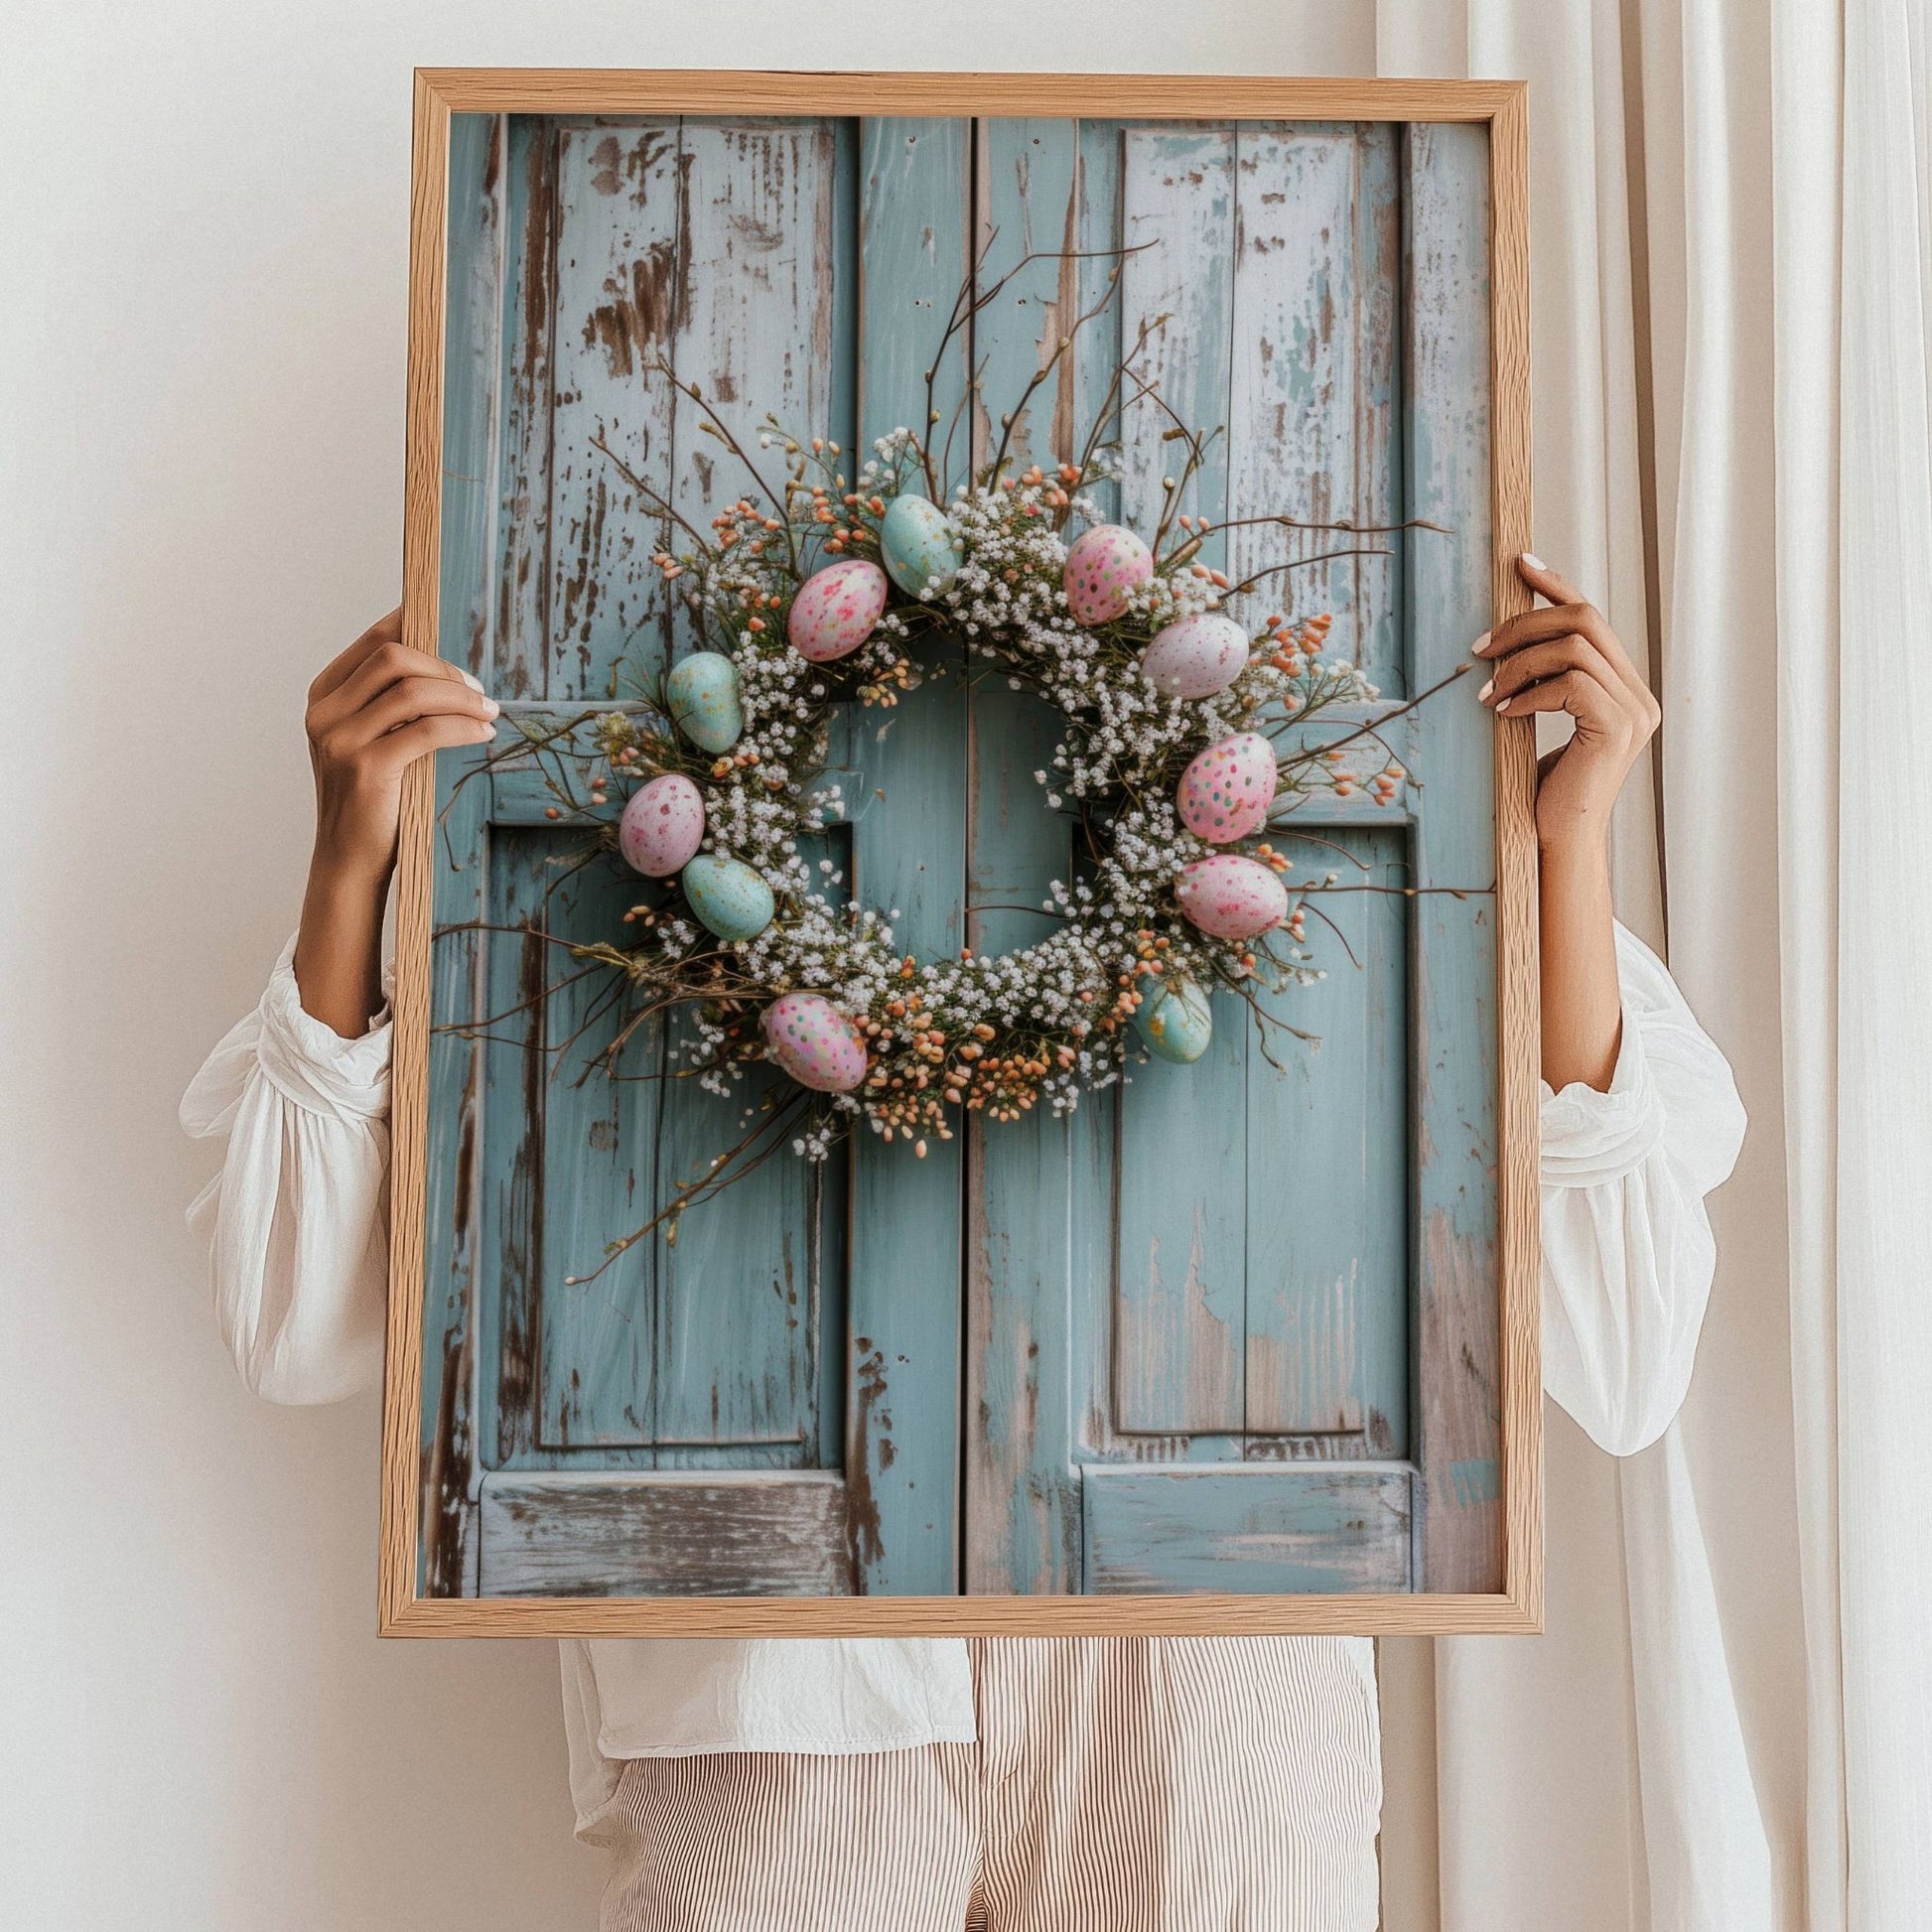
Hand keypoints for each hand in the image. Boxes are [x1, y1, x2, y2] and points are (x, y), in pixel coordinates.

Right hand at [294, 609, 496, 1036]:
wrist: (349, 861)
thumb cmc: (371, 801)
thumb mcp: (372, 743)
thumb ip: (390, 705)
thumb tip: (445, 670)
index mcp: (324, 696)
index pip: (374, 641)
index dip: (416, 625)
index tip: (455, 629)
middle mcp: (325, 712)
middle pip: (395, 658)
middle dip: (446, 669)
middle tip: (480, 691)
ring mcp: (341, 738)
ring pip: (413, 691)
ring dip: (461, 698)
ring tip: (490, 713)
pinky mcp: (367, 766)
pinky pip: (426, 730)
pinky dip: (462, 728)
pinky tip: (483, 735)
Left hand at [1474, 556, 1658, 855]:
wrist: (1557, 840)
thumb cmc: (1542, 789)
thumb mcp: (1544, 723)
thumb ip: (1547, 684)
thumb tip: (1508, 640)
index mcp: (1624, 688)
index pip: (1593, 618)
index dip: (1557, 585)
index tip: (1520, 564)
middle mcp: (1638, 695)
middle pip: (1585, 620)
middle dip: (1525, 624)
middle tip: (1479, 647)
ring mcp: (1633, 712)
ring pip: (1573, 648)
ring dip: (1518, 664)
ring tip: (1486, 692)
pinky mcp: (1616, 729)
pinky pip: (1569, 684)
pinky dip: (1528, 694)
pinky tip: (1503, 714)